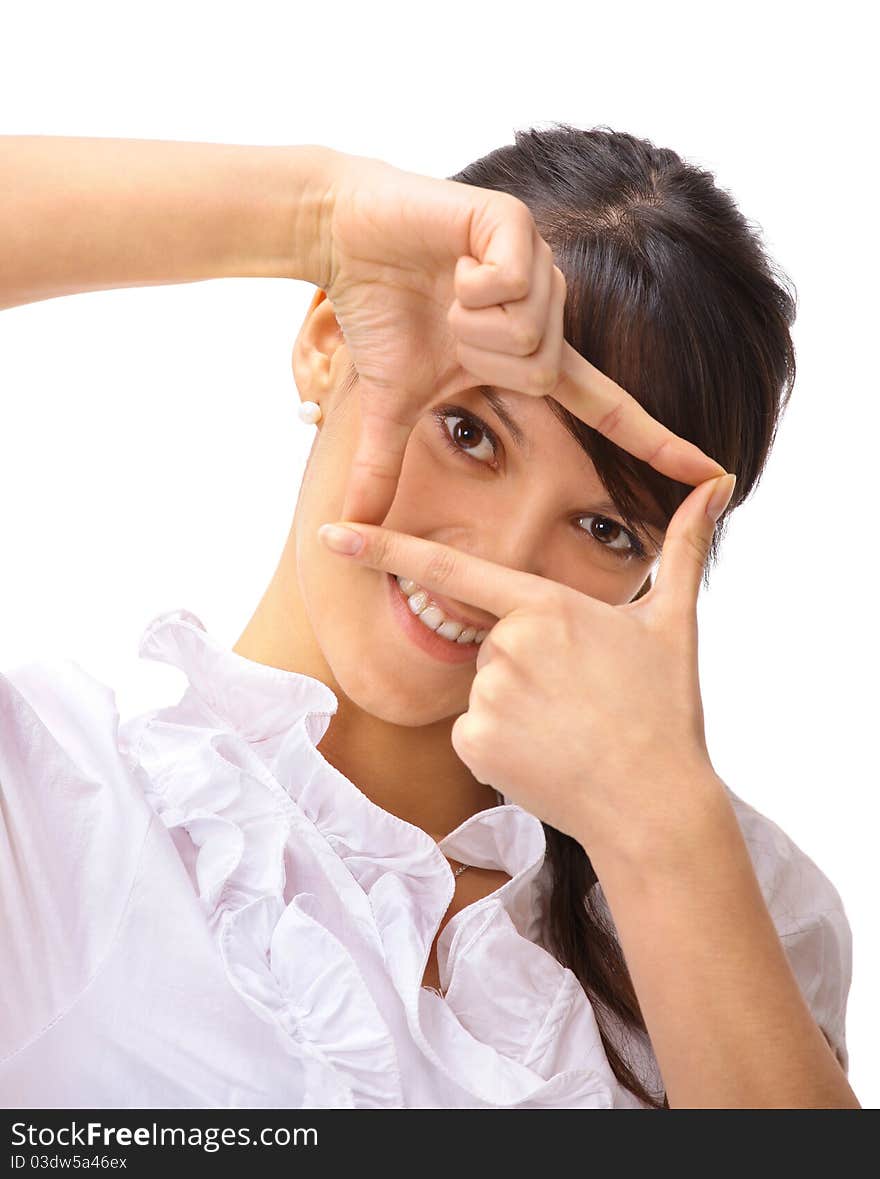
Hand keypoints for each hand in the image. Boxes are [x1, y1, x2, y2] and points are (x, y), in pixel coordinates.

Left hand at [317, 470, 736, 870]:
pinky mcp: (475, 744)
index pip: (452, 566)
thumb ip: (681, 549)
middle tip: (578, 699)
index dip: (383, 546)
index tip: (331, 532)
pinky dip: (501, 746)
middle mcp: (507, 645)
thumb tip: (716, 484)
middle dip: (524, 666)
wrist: (653, 804)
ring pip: (483, 690)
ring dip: (516, 708)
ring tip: (568, 730)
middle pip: (490, 643)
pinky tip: (544, 756)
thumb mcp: (673, 623)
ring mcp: (487, 697)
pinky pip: (474, 733)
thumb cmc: (663, 710)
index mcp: (546, 606)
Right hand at [323, 153, 726, 524]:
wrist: (346, 237)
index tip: (711, 472)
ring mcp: (540, 264)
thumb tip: (348, 527)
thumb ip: (381, 470)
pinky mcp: (518, 226)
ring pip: (529, 330)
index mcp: (534, 353)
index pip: (607, 406)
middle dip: (480, 359)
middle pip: (544, 372)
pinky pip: (512, 283)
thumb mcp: (390, 406)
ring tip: (447, 290)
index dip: (655, 441)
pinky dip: (470, 286)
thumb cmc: (379, 315)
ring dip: (469, 322)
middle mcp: (549, 308)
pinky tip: (453, 262)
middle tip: (446, 324)